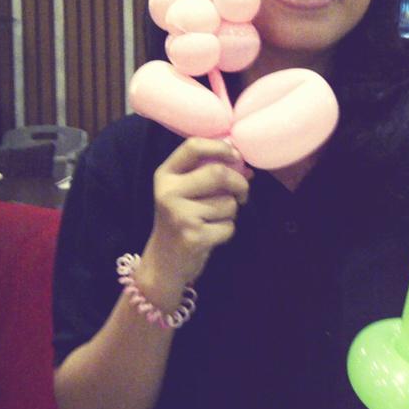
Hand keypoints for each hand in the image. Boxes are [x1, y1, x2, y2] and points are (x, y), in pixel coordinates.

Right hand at [135, 137, 251, 307]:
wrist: (163, 262)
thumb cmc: (181, 220)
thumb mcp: (186, 192)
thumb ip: (210, 174)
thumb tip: (246, 167)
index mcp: (165, 175)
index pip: (193, 146)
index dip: (220, 147)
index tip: (236, 156)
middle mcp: (168, 192)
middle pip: (218, 173)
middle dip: (239, 184)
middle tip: (242, 194)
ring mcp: (179, 214)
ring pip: (228, 202)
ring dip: (231, 212)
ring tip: (213, 220)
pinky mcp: (192, 236)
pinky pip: (228, 226)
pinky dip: (227, 231)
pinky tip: (210, 235)